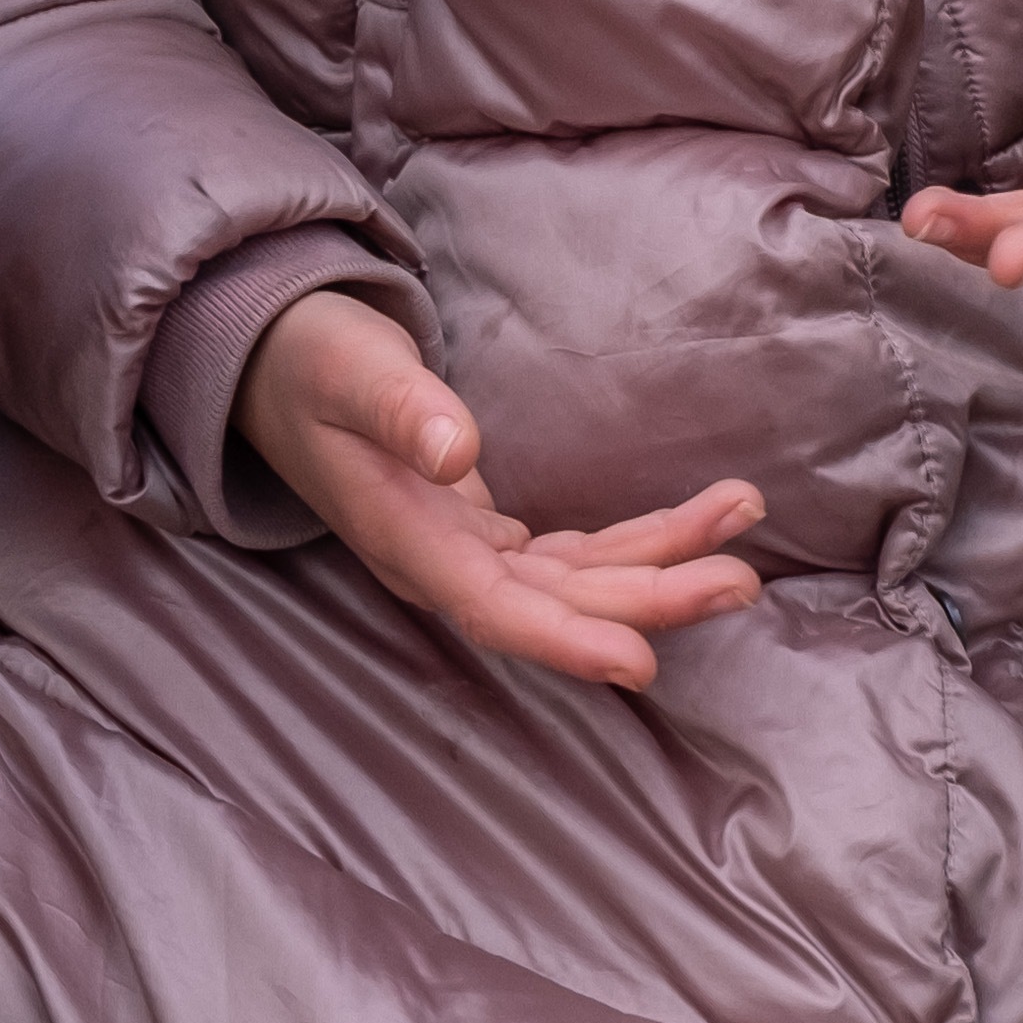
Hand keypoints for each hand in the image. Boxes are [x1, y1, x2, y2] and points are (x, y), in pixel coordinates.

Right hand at [237, 288, 766, 691]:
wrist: (279, 366)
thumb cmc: (312, 362)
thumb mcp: (350, 371)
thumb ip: (402, 410)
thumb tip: (459, 454)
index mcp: (406, 542)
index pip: (496, 610)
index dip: (569, 640)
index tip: (642, 660)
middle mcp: (443, 566)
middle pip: (558, 605)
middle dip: (652, 598)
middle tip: (741, 580)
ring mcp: (467, 554)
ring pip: (577, 582)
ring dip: (661, 567)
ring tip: (743, 540)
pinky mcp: (487, 535)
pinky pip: (573, 555)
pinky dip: (636, 543)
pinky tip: (696, 529)